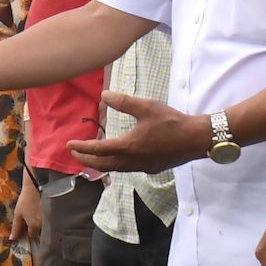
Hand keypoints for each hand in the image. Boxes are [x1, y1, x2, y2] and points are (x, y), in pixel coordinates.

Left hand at [68, 93, 210, 173]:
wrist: (196, 139)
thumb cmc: (172, 122)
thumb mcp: (146, 107)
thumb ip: (124, 102)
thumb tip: (104, 95)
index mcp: (128, 146)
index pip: (98, 150)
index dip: (82, 148)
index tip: (69, 145)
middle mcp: (133, 161)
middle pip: (103, 165)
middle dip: (87, 161)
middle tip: (75, 155)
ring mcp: (143, 168)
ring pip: (116, 169)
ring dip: (101, 165)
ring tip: (92, 158)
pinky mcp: (152, 169)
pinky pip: (128, 169)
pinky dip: (117, 165)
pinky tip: (119, 158)